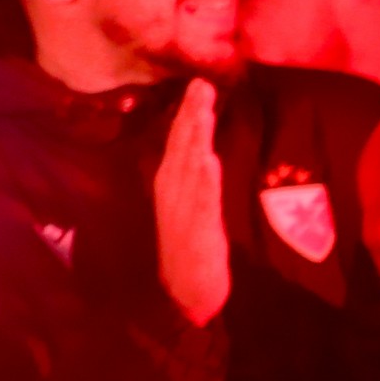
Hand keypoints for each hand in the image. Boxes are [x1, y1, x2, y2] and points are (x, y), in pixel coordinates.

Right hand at [154, 79, 231, 327]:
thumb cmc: (190, 252)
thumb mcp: (191, 210)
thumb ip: (195, 182)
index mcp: (171, 187)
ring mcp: (184, 212)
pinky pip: (201, 201)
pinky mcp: (198, 231)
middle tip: (200, 83)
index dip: (187, 115)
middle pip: (182, 148)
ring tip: (202, 109)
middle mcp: (173, 194)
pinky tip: (208, 159)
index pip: (179, 144)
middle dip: (191, 116)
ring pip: (190, 167)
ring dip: (195, 138)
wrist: (185, 297)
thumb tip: (203, 151)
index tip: (198, 85)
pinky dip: (203, 179)